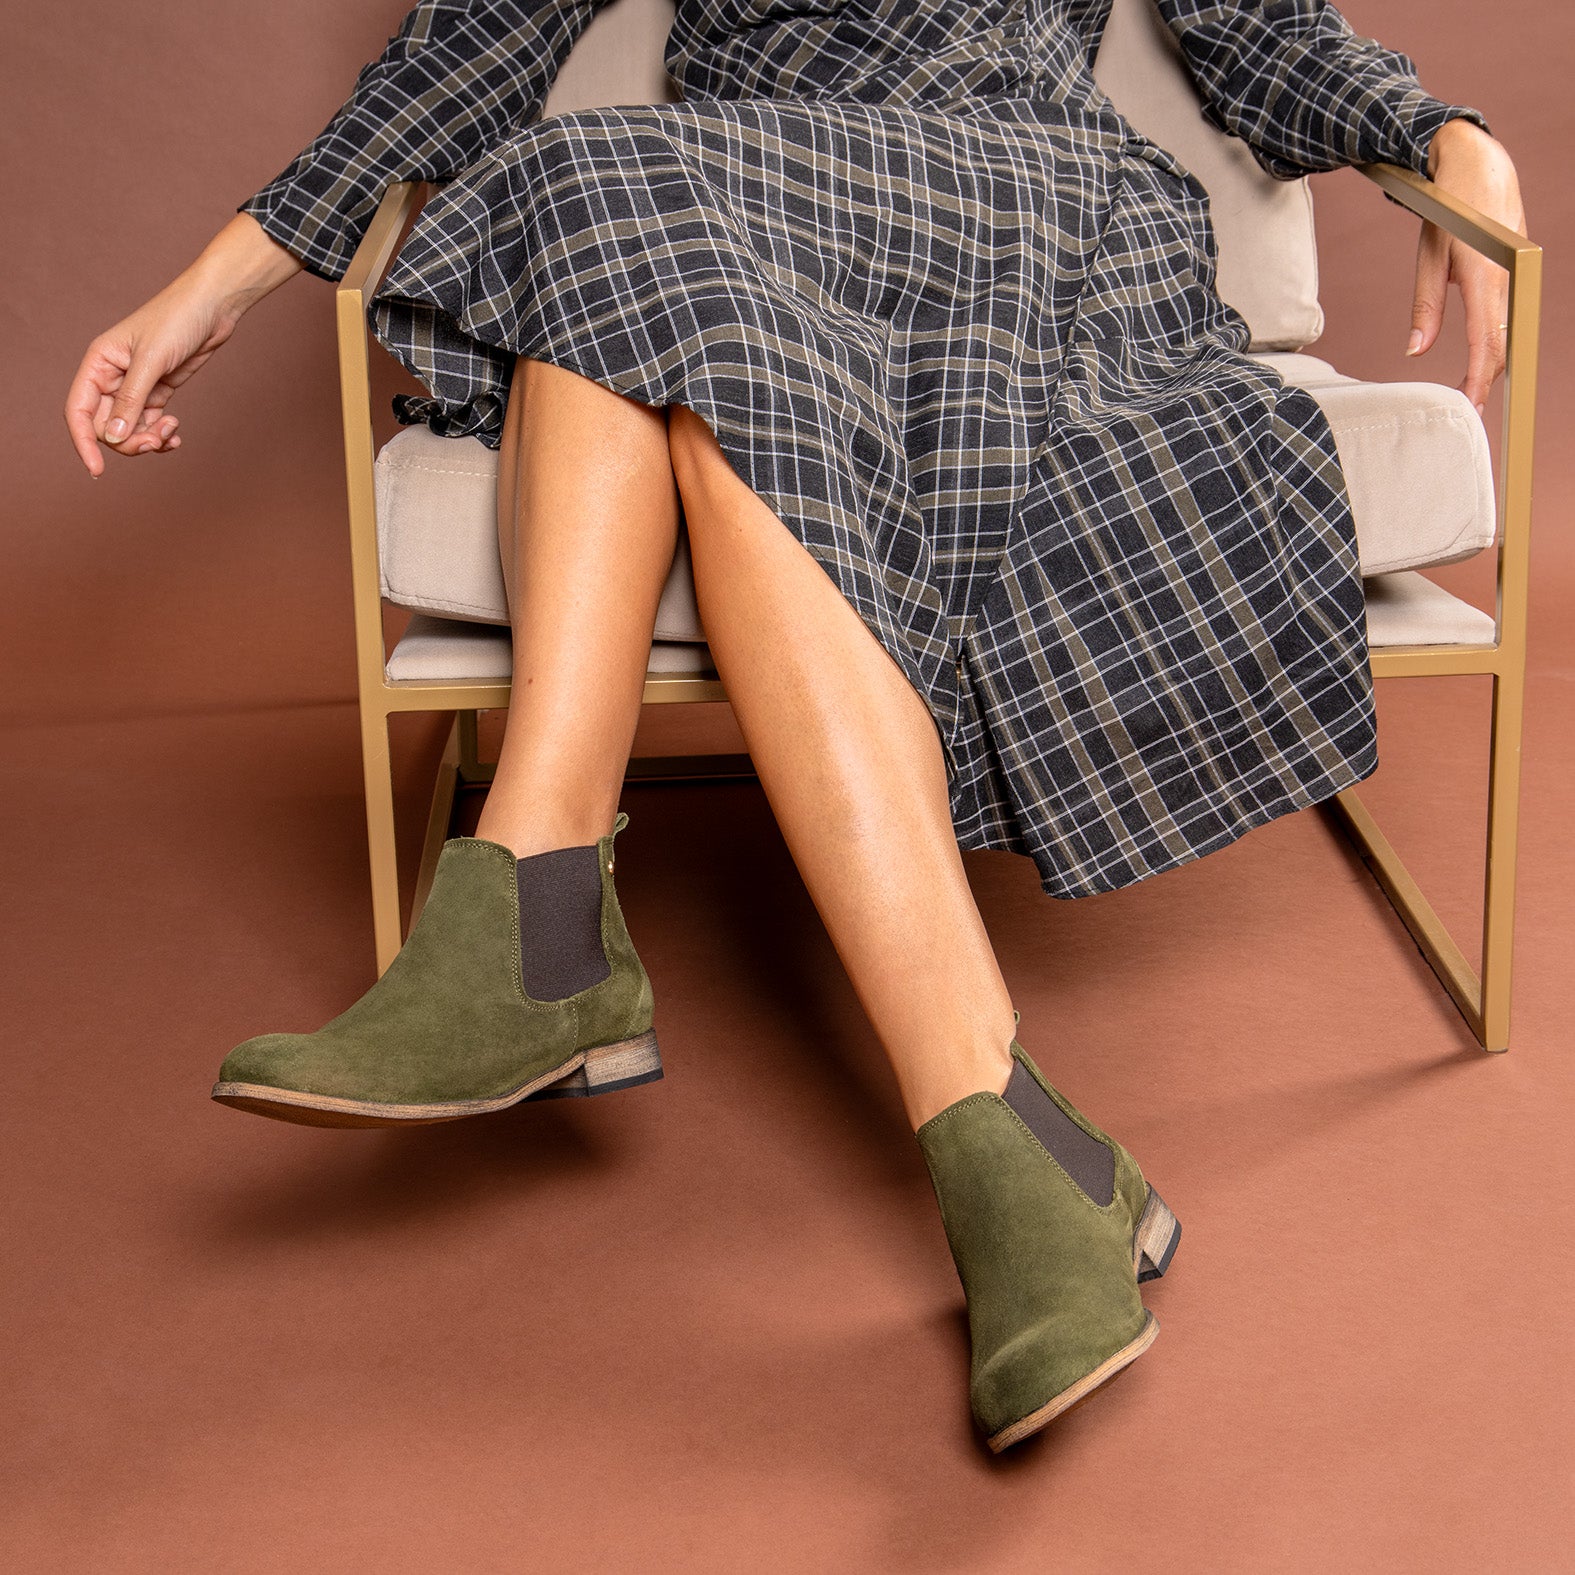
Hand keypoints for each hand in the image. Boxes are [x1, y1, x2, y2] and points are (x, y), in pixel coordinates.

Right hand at [65, 213, 302, 477]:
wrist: (212, 308)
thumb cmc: (177, 321)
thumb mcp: (152, 362)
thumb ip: (131, 400)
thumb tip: (112, 436)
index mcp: (99, 363)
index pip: (78, 410)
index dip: (83, 442)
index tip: (97, 470)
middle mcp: (112, 376)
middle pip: (105, 426)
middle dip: (127, 441)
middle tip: (155, 442)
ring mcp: (136, 386)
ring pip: (128, 428)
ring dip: (146, 440)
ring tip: (171, 434)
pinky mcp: (158, 391)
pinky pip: (149, 423)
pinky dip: (160, 435)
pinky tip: (176, 435)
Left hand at [1409, 117, 1525, 416]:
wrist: (1479, 162)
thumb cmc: (1450, 208)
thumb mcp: (1428, 259)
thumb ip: (1424, 309)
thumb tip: (1415, 351)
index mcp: (1484, 275)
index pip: (1487, 342)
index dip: (1479, 379)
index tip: (1469, 405)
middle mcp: (1509, 275)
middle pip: (1503, 342)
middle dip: (1487, 378)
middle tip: (1466, 407)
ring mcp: (1518, 271)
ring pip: (1509, 328)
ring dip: (1493, 360)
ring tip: (1470, 388)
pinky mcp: (1519, 267)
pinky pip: (1510, 311)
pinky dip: (1498, 337)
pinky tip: (1483, 357)